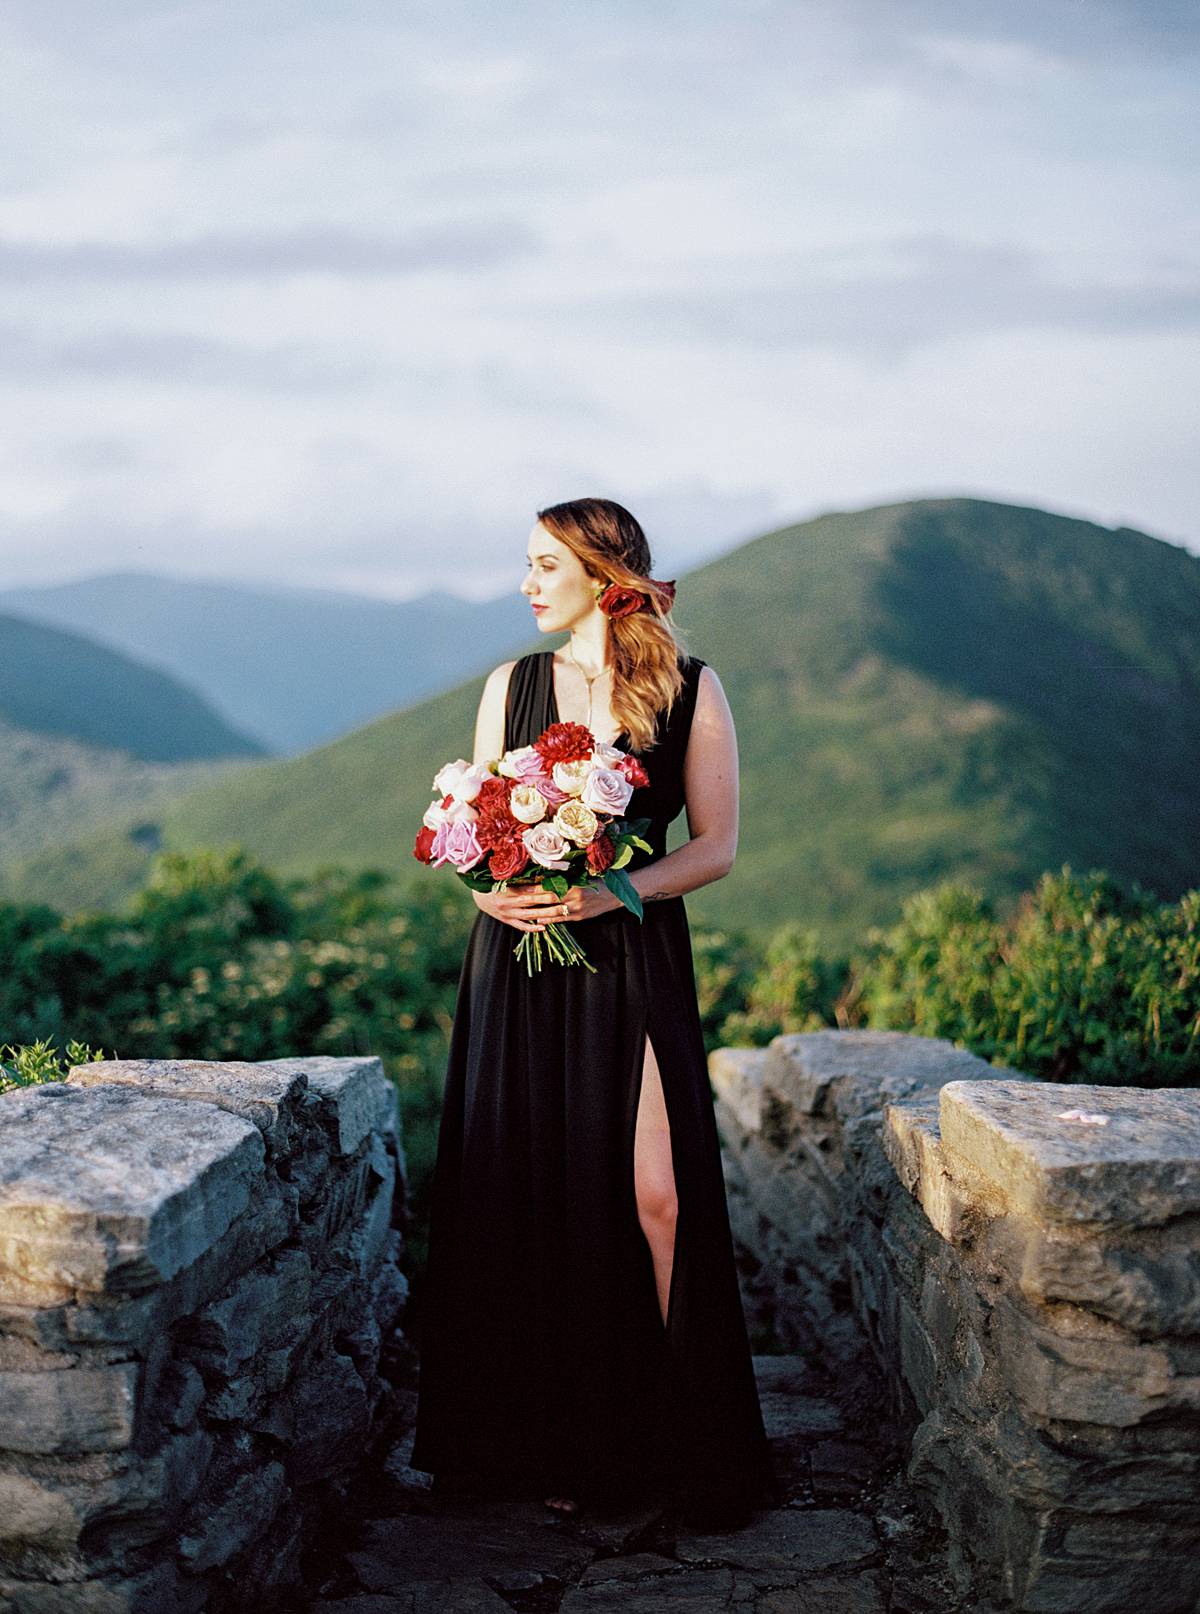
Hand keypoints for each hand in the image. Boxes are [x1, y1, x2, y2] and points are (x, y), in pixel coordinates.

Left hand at [472, 879, 620, 931]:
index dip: (529, 887)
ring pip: (550, 912)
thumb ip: (562, 878)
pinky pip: (559, 920)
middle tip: (511, 898)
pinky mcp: (578, 918)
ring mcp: (576, 909)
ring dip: (534, 912)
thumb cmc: (595, 881)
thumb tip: (540, 877)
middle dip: (527, 899)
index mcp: (572, 884)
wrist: (613, 895)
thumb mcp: (579, 876)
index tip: (514, 885)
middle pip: (545, 899)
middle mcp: (573, 897)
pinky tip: (537, 920)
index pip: (545, 886)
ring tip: (520, 911)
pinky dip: (547, 920)